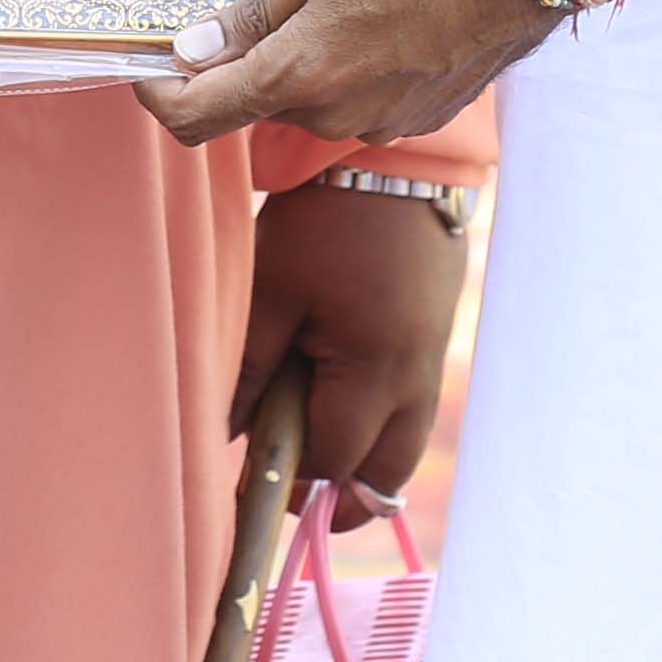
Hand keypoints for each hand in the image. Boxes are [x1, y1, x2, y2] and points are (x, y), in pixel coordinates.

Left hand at [138, 0, 549, 150]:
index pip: (197, 116)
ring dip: (299, 40)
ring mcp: (387, 118)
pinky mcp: (424, 110)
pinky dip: (346, 52)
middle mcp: (340, 114)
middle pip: (257, 96)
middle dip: (245, 40)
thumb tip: (195, 50)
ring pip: (311, 90)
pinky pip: (359, 90)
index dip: (158, 94)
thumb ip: (255, 11)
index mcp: (302, 76)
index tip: (145, 64)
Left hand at [232, 178, 469, 531]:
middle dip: (340, 499)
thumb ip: (248, 367)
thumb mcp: (272, 288)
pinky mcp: (434, 344)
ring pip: (404, 452)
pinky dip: (379, 429)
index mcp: (374, 369)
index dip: (289, 479)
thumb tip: (227, 435)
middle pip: (385, 477)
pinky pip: (412, 414)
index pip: (332, 459)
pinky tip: (337, 408)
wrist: (394, 162)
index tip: (249, 486)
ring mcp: (432, 364)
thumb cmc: (322, 220)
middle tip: (291, 496)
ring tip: (313, 461)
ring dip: (363, 467)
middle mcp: (415, 380)